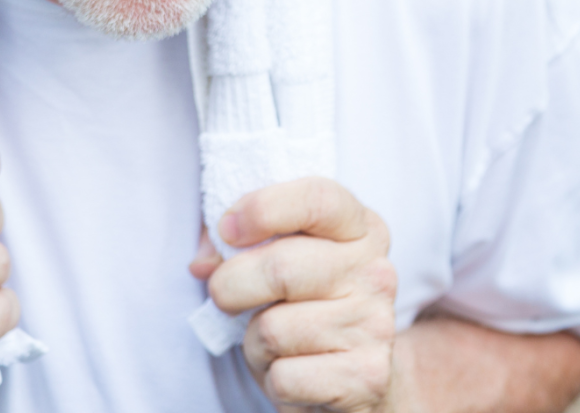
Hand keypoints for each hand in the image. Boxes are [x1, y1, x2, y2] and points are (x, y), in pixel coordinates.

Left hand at [190, 177, 398, 411]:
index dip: (263, 209)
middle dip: (231, 286)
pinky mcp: (366, 377)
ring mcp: (375, 325)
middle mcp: (376, 272)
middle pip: (281, 268)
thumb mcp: (280, 259)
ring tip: (274, 343)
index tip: (228, 229)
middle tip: (227, 297)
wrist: (356, 377)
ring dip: (254, 343)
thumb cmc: (305, 307)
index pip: (318, 200)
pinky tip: (294, 371)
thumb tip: (203, 263)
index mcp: (361, 229)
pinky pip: (284, 377)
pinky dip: (272, 380)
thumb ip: (236, 243)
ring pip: (273, 330)